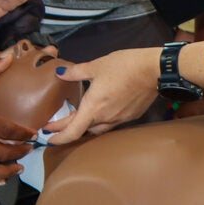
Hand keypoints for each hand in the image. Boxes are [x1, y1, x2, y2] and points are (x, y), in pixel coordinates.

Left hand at [45, 47, 161, 142]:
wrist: (155, 70)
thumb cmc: (123, 66)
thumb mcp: (95, 66)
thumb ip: (75, 72)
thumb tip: (60, 73)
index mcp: (93, 108)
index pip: (73, 132)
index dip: (59, 137)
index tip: (48, 138)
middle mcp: (106, 118)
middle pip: (83, 130)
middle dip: (66, 128)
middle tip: (54, 126)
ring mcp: (120, 119)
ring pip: (98, 128)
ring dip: (84, 126)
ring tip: (75, 120)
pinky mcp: (131, 116)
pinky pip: (111, 123)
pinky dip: (101, 121)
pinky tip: (99, 113)